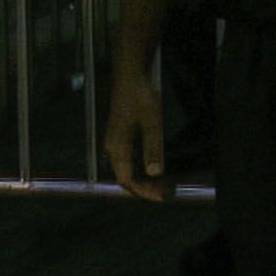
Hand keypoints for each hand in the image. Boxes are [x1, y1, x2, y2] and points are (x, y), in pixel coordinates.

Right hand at [105, 72, 167, 200]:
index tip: (159, 197)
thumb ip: (152, 148)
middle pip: (124, 178)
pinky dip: (139, 169)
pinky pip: (127, 161)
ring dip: (142, 180)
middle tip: (162, 193)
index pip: (126, 180)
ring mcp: (114, 143)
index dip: (142, 192)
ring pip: (125, 170)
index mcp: (117, 147)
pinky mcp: (119, 137)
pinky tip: (152, 169)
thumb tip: (155, 172)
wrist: (130, 78)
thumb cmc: (140, 98)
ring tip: (160, 185)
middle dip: (143, 189)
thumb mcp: (152, 123)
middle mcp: (112, 148)